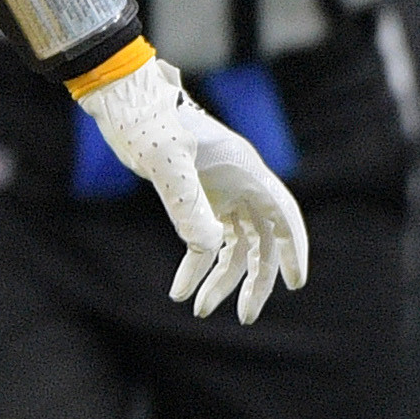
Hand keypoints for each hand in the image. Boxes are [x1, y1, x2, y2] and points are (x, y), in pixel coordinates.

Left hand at [81, 56, 310, 320]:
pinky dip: (198, 267)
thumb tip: (210, 250)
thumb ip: (188, 206)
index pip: (282, 214)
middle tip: (244, 317)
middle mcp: (240, 182)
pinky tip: (180, 291)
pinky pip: (209, 241)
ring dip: (223, 280)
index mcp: (244, 169)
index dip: (294, 249)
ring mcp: (222, 192)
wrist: (124, 101)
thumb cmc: (148, 121)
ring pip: (237, 246)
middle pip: (262, 239)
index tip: (295, 283)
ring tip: (199, 309)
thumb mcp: (166, 163)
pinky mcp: (201, 199)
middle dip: (256, 280)